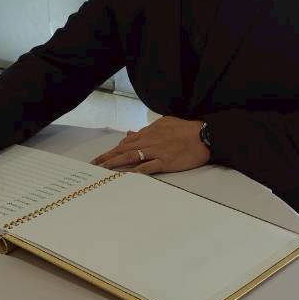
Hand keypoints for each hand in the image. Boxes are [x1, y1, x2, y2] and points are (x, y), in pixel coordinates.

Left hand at [92, 116, 209, 174]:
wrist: (203, 135)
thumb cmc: (186, 129)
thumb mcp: (165, 123)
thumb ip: (147, 128)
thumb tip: (132, 133)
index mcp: (149, 131)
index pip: (126, 141)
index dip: (113, 150)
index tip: (103, 157)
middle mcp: (149, 141)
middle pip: (123, 149)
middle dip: (107, 157)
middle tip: (94, 165)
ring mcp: (156, 151)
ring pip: (131, 157)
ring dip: (115, 164)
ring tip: (103, 170)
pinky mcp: (165, 162)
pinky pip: (147, 167)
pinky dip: (135, 171)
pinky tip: (125, 176)